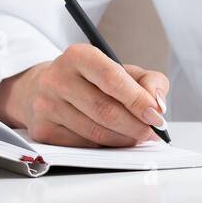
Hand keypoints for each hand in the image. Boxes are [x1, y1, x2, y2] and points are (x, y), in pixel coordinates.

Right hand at [8, 44, 168, 147]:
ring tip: (136, 136)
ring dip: (123, 139)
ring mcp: (46, 106)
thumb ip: (149, 81)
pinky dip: (105, 147)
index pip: (112, 79)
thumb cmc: (93, 79)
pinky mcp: (43, 130)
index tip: (156, 115)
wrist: (46, 88)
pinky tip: (113, 139)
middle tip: (152, 132)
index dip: (138, 100)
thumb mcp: (123, 70)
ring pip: (95, 132)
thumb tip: (158, 105)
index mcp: (78, 55)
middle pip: (105, 110)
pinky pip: (83, 145)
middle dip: (135, 125)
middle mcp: (57, 78)